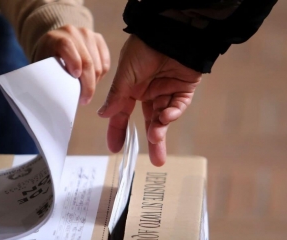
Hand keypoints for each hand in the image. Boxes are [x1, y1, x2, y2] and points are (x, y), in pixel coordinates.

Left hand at [33, 25, 109, 104]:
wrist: (55, 43)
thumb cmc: (47, 61)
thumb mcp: (42, 67)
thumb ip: (47, 77)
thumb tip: (55, 99)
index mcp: (55, 38)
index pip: (67, 46)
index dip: (73, 61)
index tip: (75, 76)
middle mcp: (73, 32)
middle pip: (87, 60)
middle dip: (88, 84)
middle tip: (84, 100)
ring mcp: (88, 34)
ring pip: (98, 65)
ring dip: (94, 82)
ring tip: (86, 92)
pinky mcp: (99, 39)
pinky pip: (105, 63)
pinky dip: (100, 76)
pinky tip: (92, 81)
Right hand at [97, 35, 201, 165]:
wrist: (171, 33)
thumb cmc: (144, 48)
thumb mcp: (125, 74)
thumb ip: (117, 96)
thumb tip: (103, 114)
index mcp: (131, 89)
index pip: (123, 114)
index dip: (118, 131)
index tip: (115, 147)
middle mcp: (148, 93)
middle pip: (149, 121)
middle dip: (152, 141)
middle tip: (155, 161)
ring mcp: (166, 92)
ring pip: (164, 117)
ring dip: (161, 128)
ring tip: (156, 137)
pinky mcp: (183, 89)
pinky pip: (177, 106)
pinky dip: (172, 113)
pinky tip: (166, 116)